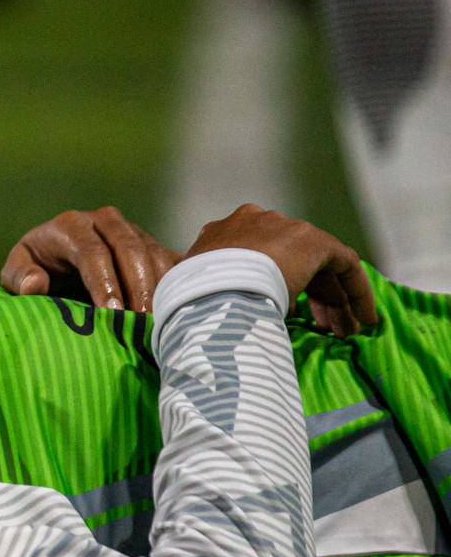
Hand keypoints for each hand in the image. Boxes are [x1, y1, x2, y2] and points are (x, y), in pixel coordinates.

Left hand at [1, 206, 181, 311]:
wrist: (56, 259)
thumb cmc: (34, 269)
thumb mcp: (15, 274)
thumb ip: (20, 277)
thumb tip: (36, 284)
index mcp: (70, 225)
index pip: (92, 252)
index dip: (104, 282)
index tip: (112, 312)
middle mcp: (105, 221)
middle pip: (129, 249)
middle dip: (137, 287)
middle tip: (141, 321)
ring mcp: (132, 230)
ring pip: (153, 254)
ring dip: (158, 288)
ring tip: (158, 322)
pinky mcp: (151, 244)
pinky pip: (170, 261)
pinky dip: (174, 285)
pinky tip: (173, 311)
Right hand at [189, 204, 376, 336]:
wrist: (210, 291)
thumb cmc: (193, 302)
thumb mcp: (193, 293)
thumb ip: (211, 294)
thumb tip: (211, 319)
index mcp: (223, 234)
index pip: (260, 260)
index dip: (278, 289)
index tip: (289, 318)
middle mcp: (256, 224)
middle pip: (293, 262)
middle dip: (310, 299)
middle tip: (322, 331)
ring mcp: (285, 229)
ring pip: (318, 266)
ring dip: (333, 301)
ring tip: (344, 333)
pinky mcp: (313, 241)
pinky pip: (342, 265)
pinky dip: (355, 291)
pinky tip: (363, 319)